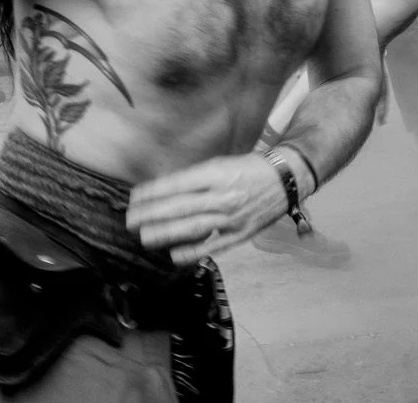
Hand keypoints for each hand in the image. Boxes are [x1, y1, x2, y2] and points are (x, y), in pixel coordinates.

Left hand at [127, 153, 289, 265]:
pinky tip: (175, 255)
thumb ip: (196, 178)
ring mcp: (232, 217)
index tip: (134, 198)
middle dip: (153, 215)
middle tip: (131, 221)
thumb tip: (165, 190)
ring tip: (145, 238)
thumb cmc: (251, 168)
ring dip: (167, 233)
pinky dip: (193, 251)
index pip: (178, 184)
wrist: (287, 179)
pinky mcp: (241, 233)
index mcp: (217, 173)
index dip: (154, 192)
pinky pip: (214, 245)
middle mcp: (223, 195)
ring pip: (194, 227)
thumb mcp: (222, 163)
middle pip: (181, 207)